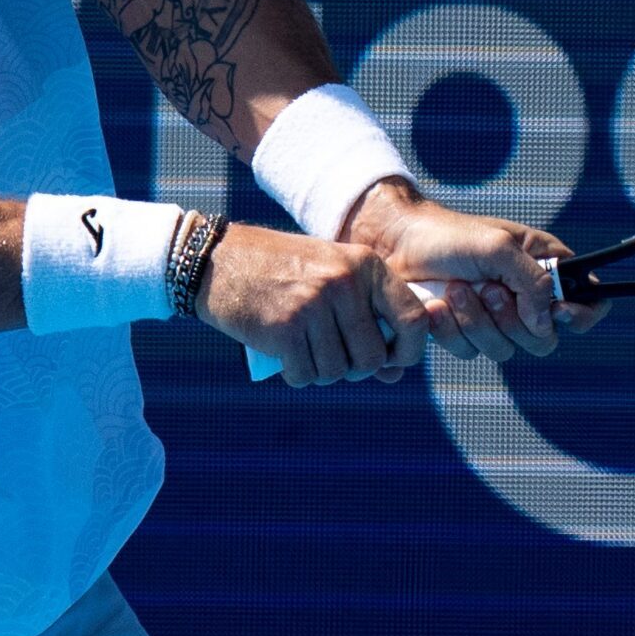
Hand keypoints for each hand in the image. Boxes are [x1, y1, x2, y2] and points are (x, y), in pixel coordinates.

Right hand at [193, 223, 428, 386]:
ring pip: (339, 371)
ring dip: (323, 372)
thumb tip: (395, 374)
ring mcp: (314, 306)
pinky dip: (297, 374)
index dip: (409, 351)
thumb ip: (367, 319)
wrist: (220, 259)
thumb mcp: (333, 277)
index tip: (391, 361)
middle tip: (334, 356)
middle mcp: (344, 283)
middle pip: (373, 356)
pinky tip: (287, 356)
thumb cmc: (285, 272)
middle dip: (356, 368)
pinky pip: (306, 376)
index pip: (413, 318)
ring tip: (306, 350)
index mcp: (365, 265)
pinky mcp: (285, 330)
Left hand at [345, 182, 609, 362]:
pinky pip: (470, 352)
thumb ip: (534, 282)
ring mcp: (495, 318)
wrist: (395, 245)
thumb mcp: (498, 247)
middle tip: (488, 289)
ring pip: (505, 350)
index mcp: (544, 267)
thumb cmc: (450, 236)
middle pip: (544, 339)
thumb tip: (547, 323)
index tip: (559, 312)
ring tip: (455, 291)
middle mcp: (525, 297)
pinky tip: (435, 306)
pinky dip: (452, 330)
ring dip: (477, 322)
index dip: (583, 314)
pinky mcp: (464, 333)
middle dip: (512, 319)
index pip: (589, 300)